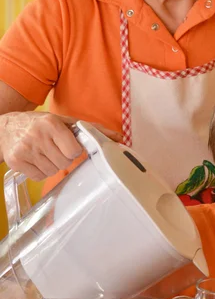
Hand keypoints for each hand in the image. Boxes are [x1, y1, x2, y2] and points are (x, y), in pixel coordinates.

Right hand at [0, 111, 121, 180]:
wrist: (6, 127)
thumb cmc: (41, 124)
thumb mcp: (64, 121)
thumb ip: (91, 129)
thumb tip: (118, 138)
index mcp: (51, 124)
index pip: (74, 151)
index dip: (73, 150)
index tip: (68, 145)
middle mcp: (37, 136)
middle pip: (64, 163)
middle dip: (63, 158)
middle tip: (54, 149)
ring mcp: (25, 150)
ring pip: (53, 171)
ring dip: (52, 165)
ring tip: (44, 153)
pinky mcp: (16, 162)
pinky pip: (39, 177)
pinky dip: (40, 171)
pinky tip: (35, 159)